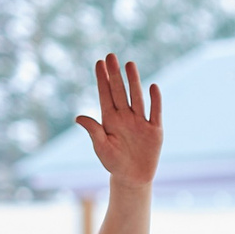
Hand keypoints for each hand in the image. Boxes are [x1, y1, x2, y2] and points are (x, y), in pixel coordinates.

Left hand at [74, 54, 162, 187]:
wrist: (133, 177)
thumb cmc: (113, 162)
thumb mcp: (102, 148)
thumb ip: (94, 131)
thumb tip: (79, 117)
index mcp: (110, 119)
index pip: (105, 94)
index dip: (102, 79)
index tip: (99, 62)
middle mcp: (125, 116)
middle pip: (120, 91)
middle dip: (115, 74)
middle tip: (111, 56)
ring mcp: (140, 122)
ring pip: (136, 97)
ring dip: (133, 81)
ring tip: (129, 64)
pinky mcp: (155, 130)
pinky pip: (155, 113)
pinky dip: (155, 101)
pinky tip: (153, 87)